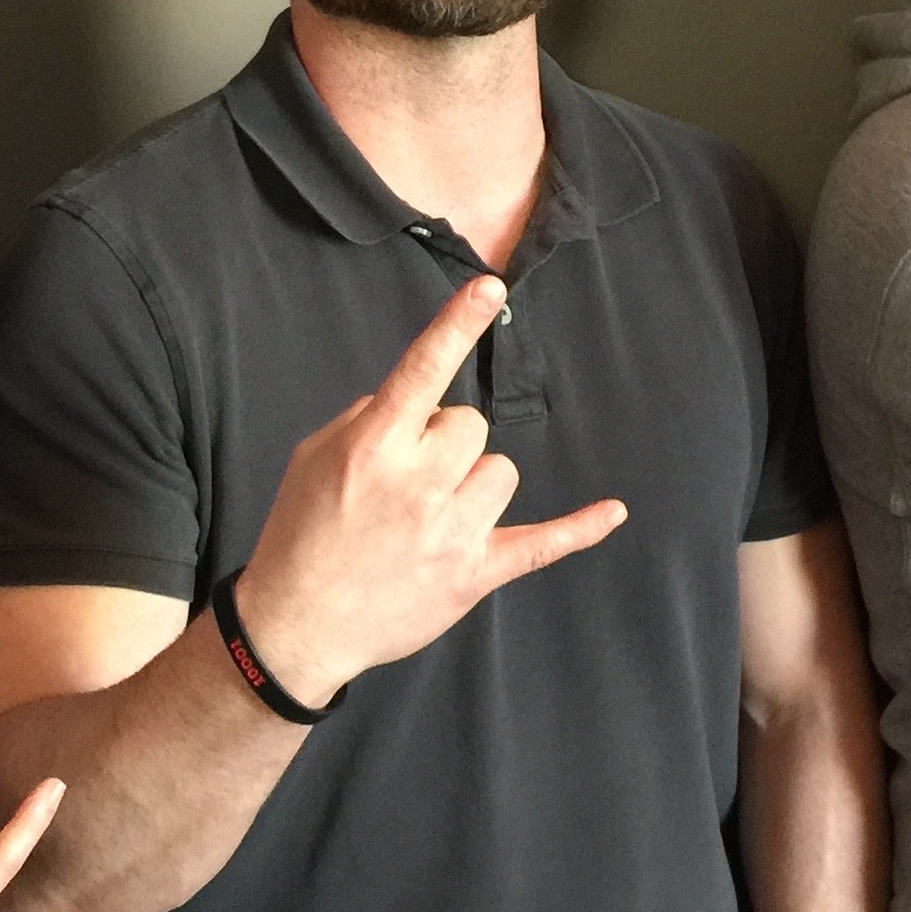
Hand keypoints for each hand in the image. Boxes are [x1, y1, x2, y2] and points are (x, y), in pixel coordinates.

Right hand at [228, 275, 627, 703]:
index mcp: (374, 446)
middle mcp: (417, 484)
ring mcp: (451, 532)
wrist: (297, 624)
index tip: (489, 287)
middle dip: (445, 443)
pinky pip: (541, 545)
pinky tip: (612, 511)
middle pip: (471, 425)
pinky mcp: (474, 574)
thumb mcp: (313, 456)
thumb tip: (419, 407)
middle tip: (407, 480)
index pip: (423, 370)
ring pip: (501, 471)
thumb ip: (368, 419)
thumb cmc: (301, 533)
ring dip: (473, 483)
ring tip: (431, 515)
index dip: (457, 325)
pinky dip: (578, 529)